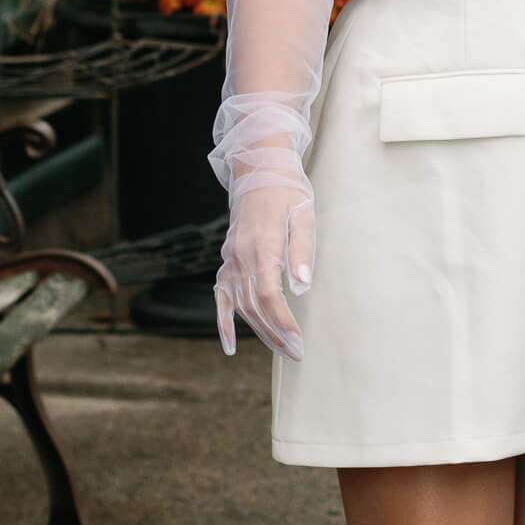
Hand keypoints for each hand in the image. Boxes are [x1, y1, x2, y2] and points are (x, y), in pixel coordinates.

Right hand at [214, 180, 314, 358]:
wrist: (260, 170)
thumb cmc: (288, 192)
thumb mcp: (303, 214)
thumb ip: (302, 250)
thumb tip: (302, 285)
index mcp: (263, 246)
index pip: (269, 295)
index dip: (283, 322)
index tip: (298, 342)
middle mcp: (242, 256)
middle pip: (255, 306)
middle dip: (276, 334)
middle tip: (296, 354)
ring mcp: (231, 259)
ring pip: (241, 305)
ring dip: (260, 331)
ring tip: (282, 350)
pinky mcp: (228, 260)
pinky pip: (221, 296)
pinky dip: (223, 322)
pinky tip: (230, 346)